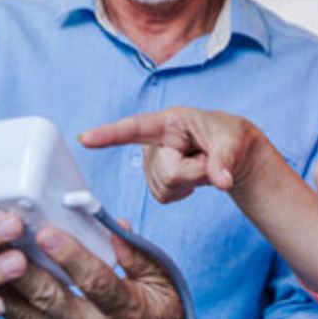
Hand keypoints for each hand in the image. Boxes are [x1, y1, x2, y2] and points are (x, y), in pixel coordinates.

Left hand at [0, 224, 181, 318]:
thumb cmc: (156, 309)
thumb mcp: (160, 279)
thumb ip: (137, 254)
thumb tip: (114, 225)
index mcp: (128, 309)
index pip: (97, 281)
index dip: (71, 257)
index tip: (46, 232)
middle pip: (55, 301)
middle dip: (26, 272)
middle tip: (3, 242)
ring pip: (32, 318)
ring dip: (5, 290)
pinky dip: (4, 308)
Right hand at [79, 107, 262, 201]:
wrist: (231, 151)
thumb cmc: (229, 137)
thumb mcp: (232, 143)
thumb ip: (224, 161)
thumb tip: (222, 181)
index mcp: (169, 122)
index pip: (135, 127)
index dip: (108, 134)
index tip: (85, 138)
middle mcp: (153, 140)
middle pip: (166, 173)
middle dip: (192, 173)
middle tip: (208, 160)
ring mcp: (152, 161)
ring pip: (164, 188)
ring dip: (189, 182)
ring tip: (199, 163)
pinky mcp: (155, 178)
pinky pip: (165, 197)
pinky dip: (183, 191)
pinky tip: (190, 177)